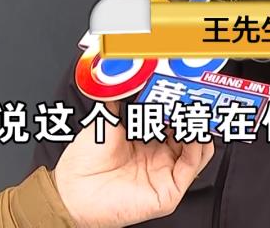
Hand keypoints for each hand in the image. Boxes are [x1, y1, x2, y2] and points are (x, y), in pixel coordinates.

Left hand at [53, 101, 215, 227]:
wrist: (71, 190)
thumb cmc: (83, 163)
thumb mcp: (106, 120)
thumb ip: (120, 99)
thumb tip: (129, 77)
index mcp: (146, 141)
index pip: (173, 120)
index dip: (180, 104)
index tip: (183, 86)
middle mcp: (159, 157)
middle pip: (189, 132)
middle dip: (192, 112)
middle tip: (193, 95)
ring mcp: (165, 174)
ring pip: (198, 148)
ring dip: (198, 126)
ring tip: (191, 110)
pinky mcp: (168, 192)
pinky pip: (192, 166)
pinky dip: (197, 145)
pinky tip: (189, 129)